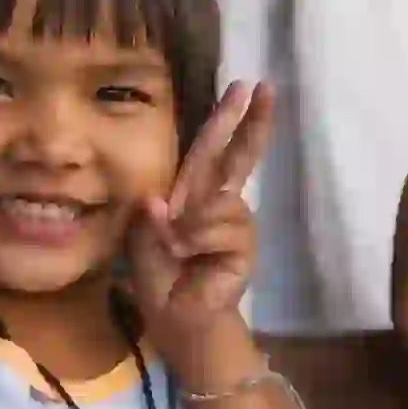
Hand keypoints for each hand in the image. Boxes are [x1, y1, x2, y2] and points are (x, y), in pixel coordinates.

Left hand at [127, 81, 273, 343]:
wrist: (179, 321)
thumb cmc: (160, 280)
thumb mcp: (142, 243)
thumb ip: (151, 219)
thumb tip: (160, 202)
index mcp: (194, 195)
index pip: (212, 150)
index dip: (227, 119)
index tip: (244, 87)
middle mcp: (219, 204)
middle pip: (239, 157)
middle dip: (252, 123)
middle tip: (266, 89)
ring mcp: (236, 225)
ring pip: (220, 201)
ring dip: (191, 225)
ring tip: (177, 249)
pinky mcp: (244, 248)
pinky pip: (221, 228)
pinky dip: (197, 240)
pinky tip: (190, 257)